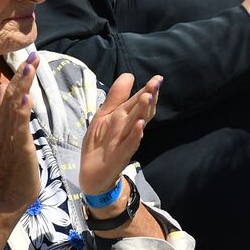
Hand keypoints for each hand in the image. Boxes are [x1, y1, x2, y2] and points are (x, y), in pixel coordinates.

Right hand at [0, 52, 41, 212]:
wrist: (8, 195)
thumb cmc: (15, 168)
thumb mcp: (16, 138)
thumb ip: (14, 119)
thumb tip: (13, 98)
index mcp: (5, 124)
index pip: (12, 94)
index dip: (21, 76)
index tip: (31, 57)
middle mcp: (5, 127)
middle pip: (11, 95)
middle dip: (22, 74)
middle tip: (32, 54)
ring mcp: (11, 137)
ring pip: (14, 106)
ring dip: (21, 86)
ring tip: (28, 67)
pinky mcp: (19, 148)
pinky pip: (20, 127)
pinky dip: (22, 112)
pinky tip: (26, 98)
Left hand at [79, 72, 159, 197]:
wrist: (93, 174)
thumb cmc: (100, 142)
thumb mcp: (104, 115)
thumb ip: (117, 96)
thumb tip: (129, 75)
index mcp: (126, 117)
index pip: (140, 101)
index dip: (148, 89)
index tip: (157, 78)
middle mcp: (129, 128)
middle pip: (141, 110)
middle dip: (149, 96)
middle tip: (156, 83)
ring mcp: (126, 141)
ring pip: (137, 124)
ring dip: (143, 111)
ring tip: (148, 97)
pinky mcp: (120, 155)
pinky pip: (130, 144)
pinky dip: (136, 135)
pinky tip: (140, 125)